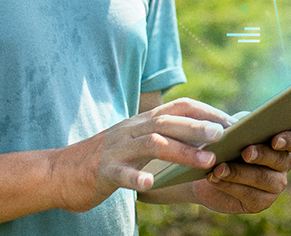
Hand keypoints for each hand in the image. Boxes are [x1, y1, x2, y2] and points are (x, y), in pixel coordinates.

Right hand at [50, 98, 231, 212]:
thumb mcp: (135, 143)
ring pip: (152, 144)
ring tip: (206, 161)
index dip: (206, 111)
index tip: (232, 121)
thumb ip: (162, 137)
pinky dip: (136, 178)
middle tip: (225, 135)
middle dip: (199, 127)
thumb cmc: (104, 161)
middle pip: (168, 121)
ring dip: (182, 151)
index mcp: (141, 122)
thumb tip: (201, 136)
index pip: (178, 107)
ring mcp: (116, 149)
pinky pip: (121, 173)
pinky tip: (150, 184)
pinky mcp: (101, 171)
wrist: (58, 172)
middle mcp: (130, 129)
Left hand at [191, 128, 290, 213]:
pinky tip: (215, 178)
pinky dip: (230, 185)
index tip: (275, 141)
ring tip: (219, 168)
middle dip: (261, 155)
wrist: (207, 167)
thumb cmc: (225, 142)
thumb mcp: (233, 130)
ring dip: (239, 172)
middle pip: (281, 159)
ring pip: (263, 178)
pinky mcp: (260, 202)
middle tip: (245, 152)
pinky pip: (249, 195)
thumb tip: (241, 127)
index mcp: (284, 141)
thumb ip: (243, 127)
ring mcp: (275, 185)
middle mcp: (284, 163)